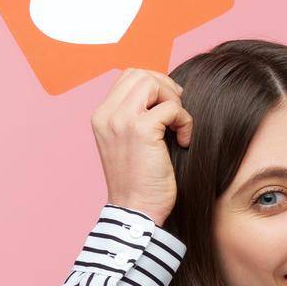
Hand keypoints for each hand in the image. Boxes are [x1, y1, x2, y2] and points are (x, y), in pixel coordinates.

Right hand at [91, 67, 192, 224]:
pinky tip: (183, 142)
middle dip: (165, 87)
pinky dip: (185, 122)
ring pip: (153, 83)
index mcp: (102, 117)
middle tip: (177, 113)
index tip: (168, 105)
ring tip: (178, 126)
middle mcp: (107, 115)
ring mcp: (122, 121)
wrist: (136, 211)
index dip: (154, 84)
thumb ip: (137, 117)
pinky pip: (172, 108)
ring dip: (173, 100)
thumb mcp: (129, 144)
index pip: (128, 77)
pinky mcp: (141, 130)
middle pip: (140, 74)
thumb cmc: (140, 182)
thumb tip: (164, 94)